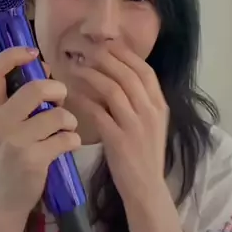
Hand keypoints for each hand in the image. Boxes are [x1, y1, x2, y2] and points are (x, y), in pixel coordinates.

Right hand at [0, 47, 80, 218]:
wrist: (4, 199)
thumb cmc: (10, 157)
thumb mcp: (5, 126)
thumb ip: (19, 101)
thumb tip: (45, 70)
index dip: (14, 55)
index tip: (34, 55)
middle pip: (35, 88)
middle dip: (58, 91)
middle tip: (61, 101)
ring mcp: (14, 141)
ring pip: (57, 115)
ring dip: (69, 121)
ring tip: (66, 130)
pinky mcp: (32, 159)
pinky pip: (66, 138)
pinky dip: (73, 140)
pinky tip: (68, 146)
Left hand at [72, 43, 168, 204]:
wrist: (146, 188)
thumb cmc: (144, 155)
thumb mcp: (150, 124)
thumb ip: (139, 102)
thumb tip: (117, 76)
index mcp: (159, 106)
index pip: (144, 71)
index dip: (125, 54)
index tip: (107, 43)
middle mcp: (150, 112)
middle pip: (127, 74)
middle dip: (105, 58)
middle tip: (85, 49)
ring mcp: (135, 126)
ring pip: (113, 89)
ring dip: (92, 75)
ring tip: (75, 67)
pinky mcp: (119, 140)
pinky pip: (98, 113)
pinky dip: (84, 100)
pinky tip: (72, 94)